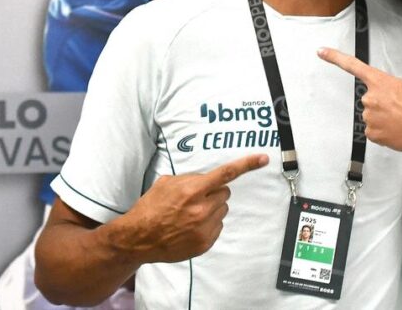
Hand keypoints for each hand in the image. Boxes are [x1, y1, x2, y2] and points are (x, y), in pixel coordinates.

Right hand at [120, 154, 268, 263]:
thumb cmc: (151, 207)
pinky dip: (208, 224)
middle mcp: (201, 209)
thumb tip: (206, 179)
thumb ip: (190, 178)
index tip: (263, 158)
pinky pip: (218, 227)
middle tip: (196, 198)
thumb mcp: (167, 183)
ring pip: (222, 210)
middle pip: (225, 193)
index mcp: (192, 190)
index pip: (226, 174)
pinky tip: (190, 226)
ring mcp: (204, 228)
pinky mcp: (204, 243)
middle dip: (213, 193)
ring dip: (211, 209)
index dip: (246, 164)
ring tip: (189, 214)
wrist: (137, 238)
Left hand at [317, 47, 401, 150]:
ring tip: (401, 120)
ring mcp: (368, 116)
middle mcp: (370, 98)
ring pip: (372, 116)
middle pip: (370, 99)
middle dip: (382, 103)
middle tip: (400, 108)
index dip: (334, 57)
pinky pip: (374, 130)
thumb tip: (390, 95)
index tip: (321, 51)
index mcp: (379, 81)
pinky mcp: (371, 133)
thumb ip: (393, 86)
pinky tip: (396, 130)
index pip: (353, 66)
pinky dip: (384, 131)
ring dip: (384, 118)